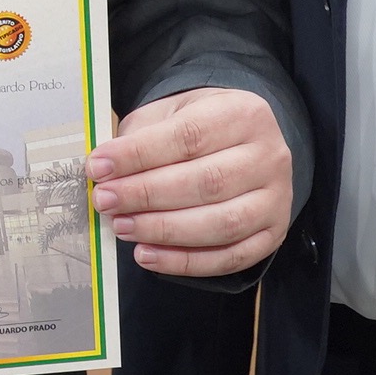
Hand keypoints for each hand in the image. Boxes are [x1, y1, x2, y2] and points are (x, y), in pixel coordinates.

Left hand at [88, 88, 292, 276]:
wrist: (242, 143)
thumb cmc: (198, 128)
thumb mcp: (170, 113)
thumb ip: (140, 137)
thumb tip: (103, 170)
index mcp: (243, 114)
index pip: (188, 136)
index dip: (139, 155)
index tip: (99, 166)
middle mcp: (269, 155)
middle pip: (206, 182)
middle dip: (146, 195)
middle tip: (105, 201)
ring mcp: (276, 198)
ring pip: (221, 224)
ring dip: (164, 230)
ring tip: (122, 227)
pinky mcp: (273, 234)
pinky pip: (230, 257)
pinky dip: (185, 262)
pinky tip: (148, 255)